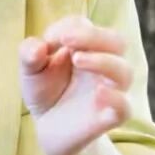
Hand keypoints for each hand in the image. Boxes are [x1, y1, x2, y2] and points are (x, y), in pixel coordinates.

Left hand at [18, 17, 132, 154]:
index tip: (48, 40)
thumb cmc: (44, 90)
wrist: (48, 128)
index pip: (85, 26)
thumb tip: (38, 47)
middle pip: (117, 41)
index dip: (68, 28)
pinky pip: (125, 107)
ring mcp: (110, 90)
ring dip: (102, 60)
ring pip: (124, 71)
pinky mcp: (110, 116)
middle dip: (93, 36)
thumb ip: (29, 54)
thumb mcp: (30, 70)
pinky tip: (98, 93)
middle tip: (66, 40)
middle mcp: (104, 64)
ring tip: (77, 60)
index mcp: (86, 46)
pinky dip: (115, 98)